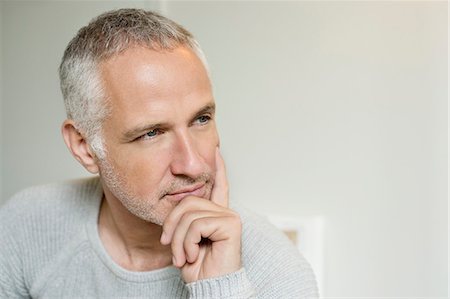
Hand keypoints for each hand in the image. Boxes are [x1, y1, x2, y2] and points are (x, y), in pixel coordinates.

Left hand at [160, 148, 241, 282]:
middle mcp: (225, 212)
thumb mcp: (185, 239)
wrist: (209, 287)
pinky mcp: (231, 225)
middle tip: (170, 247)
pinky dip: (188, 243)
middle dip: (171, 225)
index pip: (218, 186)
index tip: (217, 151)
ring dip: (179, 240)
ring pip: (189, 214)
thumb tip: (178, 204)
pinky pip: (197, 224)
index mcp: (216, 215)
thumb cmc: (198, 267)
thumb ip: (185, 219)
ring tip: (184, 256)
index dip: (218, 169)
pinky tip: (195, 255)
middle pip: (187, 202)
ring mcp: (229, 217)